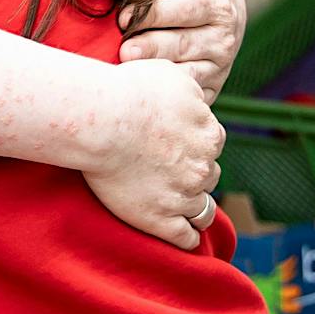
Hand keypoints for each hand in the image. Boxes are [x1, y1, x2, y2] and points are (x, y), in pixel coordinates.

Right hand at [82, 59, 224, 249]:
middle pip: (209, 175)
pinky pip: (186, 238)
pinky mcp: (160, 220)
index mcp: (209, 133)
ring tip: (177, 208)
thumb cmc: (129, 90)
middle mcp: (203, 166)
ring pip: (203, 210)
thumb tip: (192, 95)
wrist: (102, 119)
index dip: (194, 142)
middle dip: (193, 173)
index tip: (175, 142)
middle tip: (168, 171)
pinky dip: (186, 238)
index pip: (212, 141)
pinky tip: (181, 236)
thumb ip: (188, 88)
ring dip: (194, 207)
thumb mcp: (170, 74)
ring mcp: (183, 195)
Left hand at [118, 0, 246, 101]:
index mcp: (216, 4)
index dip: (150, 14)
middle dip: (150, 48)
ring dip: (155, 74)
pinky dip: (166, 94)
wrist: (226, 16)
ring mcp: (220, 65)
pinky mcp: (213, 87)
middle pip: (181, 44)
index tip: (123, 18)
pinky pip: (188, 94)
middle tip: (125, 51)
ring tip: (129, 71)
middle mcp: (223, 37)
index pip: (182, 10)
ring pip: (185, 74)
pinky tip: (144, 89)